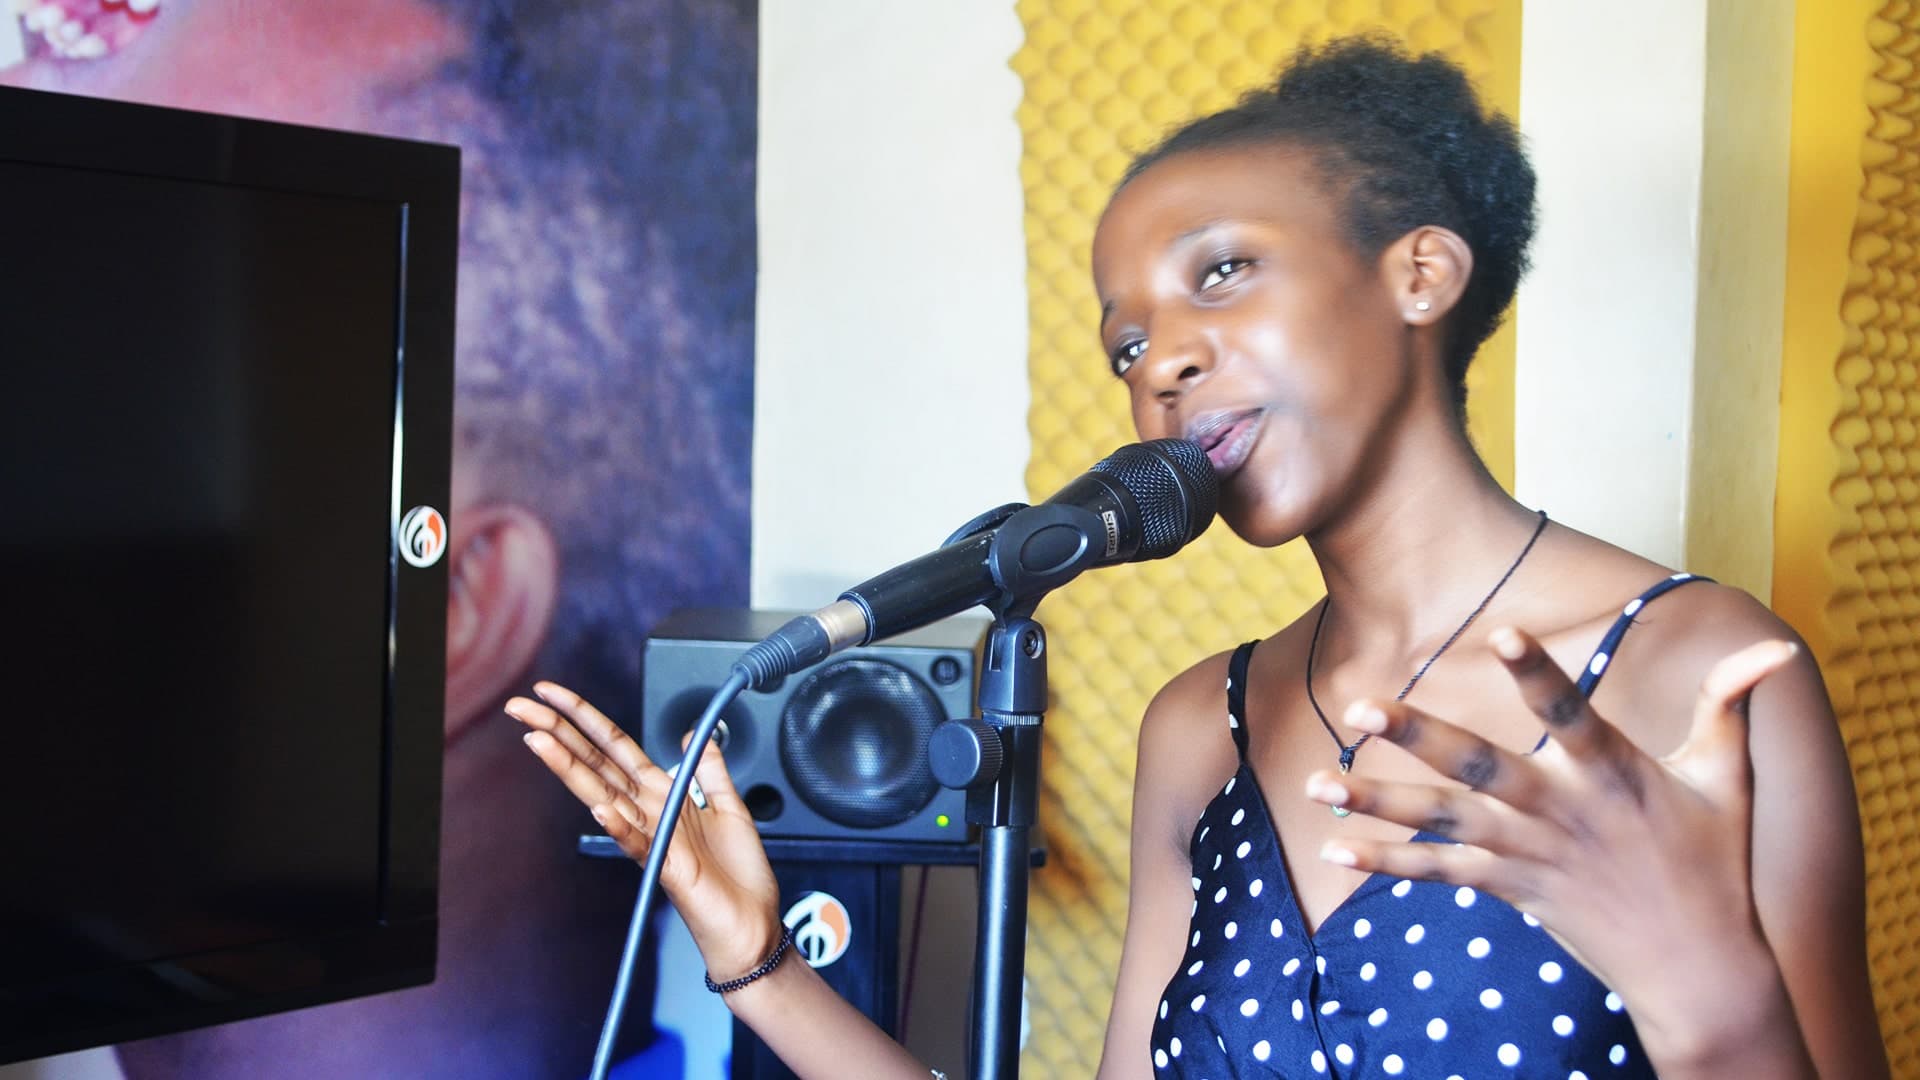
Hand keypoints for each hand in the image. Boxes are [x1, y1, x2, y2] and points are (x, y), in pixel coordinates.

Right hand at [505, 682, 783, 981]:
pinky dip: (619, 825)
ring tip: (539, 740)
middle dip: (557, 732)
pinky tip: (599, 806)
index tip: (552, 694)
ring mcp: (652, 840)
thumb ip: (710, 770)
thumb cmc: (737, 878)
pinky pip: (638, 843)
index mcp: (663, 796)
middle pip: (595, 764)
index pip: (614, 747)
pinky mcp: (666, 868)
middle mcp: (649, 814)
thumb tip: (697, 735)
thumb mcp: (730, 807)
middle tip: (520, 707)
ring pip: (603, 796)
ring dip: (570, 767)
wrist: (751, 926)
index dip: (584, 717)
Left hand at [1302, 628, 1801, 1062]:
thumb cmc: (1713, 865)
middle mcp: (1562, 811)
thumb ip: (1731, 707)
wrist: (1699, 969)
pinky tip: (1338, 848)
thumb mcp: (1727, 781)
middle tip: (1363, 708)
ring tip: (1316, 782)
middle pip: (1482, 768)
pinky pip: (1441, 875)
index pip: (1572, 713)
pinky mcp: (1512, 889)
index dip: (1540, 674)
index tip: (1503, 633)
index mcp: (1612, 773)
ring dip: (1378, 803)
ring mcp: (1530, 854)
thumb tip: (1776, 649)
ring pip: (1443, 823)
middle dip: (1421, 738)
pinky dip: (1389, 863)